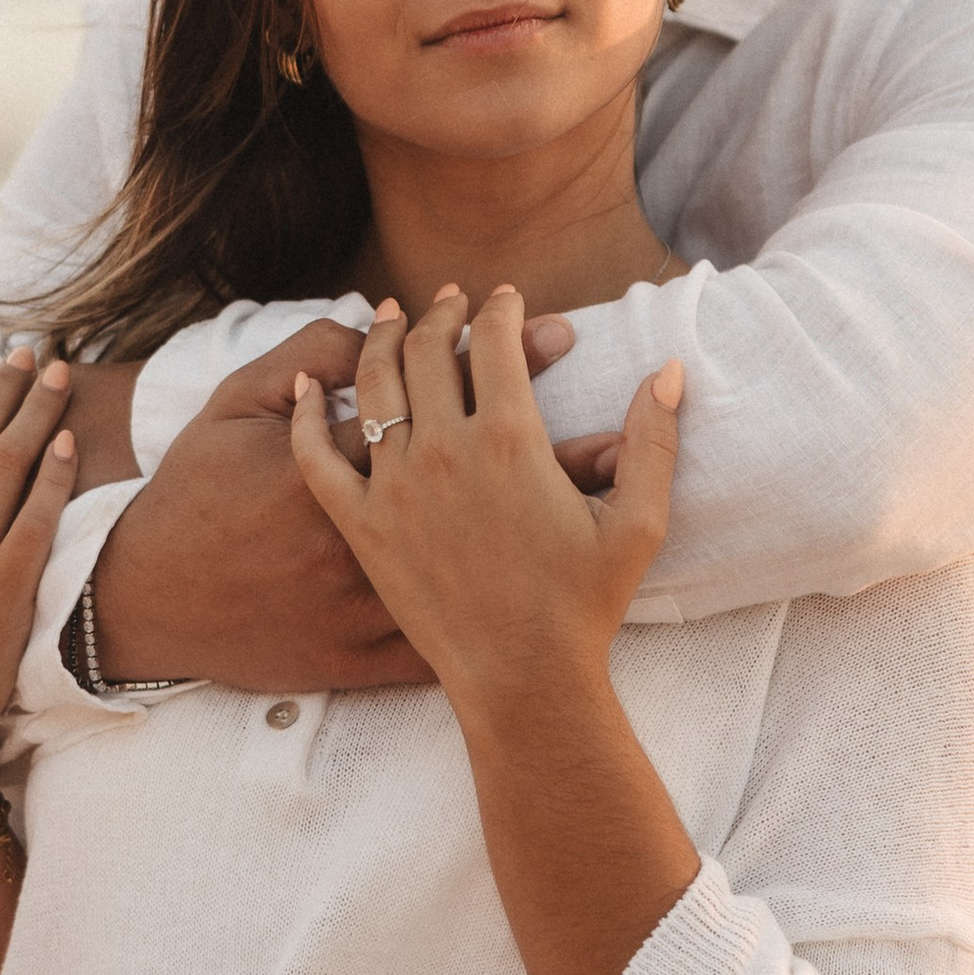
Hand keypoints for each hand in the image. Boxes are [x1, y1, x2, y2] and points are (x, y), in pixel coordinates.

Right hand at [89, 310, 578, 691]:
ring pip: (494, 547)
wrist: (153, 601)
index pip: (450, 384)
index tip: (545, 322)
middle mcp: (382, 524)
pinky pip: (462, 626)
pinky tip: (558, 575)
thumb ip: (302, 351)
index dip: (506, 344)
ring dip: (559, 506)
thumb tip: (368, 318)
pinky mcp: (368, 651)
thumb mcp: (232, 404)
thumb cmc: (192, 494)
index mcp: (356, 457)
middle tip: (601, 396)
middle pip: (491, 460)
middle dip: (556, 430)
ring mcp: (381, 593)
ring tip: (611, 466)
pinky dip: (510, 606)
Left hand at [287, 287, 680, 723]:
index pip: (495, 341)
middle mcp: (446, 451)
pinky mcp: (359, 527)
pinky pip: (315, 456)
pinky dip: (303, 414)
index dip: (500, 308)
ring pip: (374, 385)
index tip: (503, 297)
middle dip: (440, 312)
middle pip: (429, 350)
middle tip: (446, 300)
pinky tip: (304, 385)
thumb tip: (670, 371)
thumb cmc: (584, 604)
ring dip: (380, 340)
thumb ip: (654, 440)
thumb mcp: (638, 522)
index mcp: (512, 439)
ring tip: (389, 319)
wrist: (522, 677)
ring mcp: (395, 488)